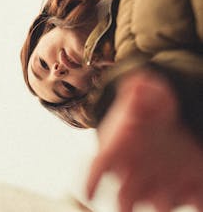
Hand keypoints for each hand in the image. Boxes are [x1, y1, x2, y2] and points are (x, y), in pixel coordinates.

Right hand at [86, 71, 202, 211]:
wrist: (168, 124)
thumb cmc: (147, 114)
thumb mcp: (145, 97)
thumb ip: (139, 92)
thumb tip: (138, 81)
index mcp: (117, 152)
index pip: (98, 167)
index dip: (91, 181)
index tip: (88, 192)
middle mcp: (136, 174)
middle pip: (125, 198)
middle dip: (126, 207)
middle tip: (124, 210)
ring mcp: (162, 185)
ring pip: (160, 205)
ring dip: (164, 207)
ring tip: (166, 207)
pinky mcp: (191, 188)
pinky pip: (196, 201)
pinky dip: (199, 203)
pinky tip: (200, 202)